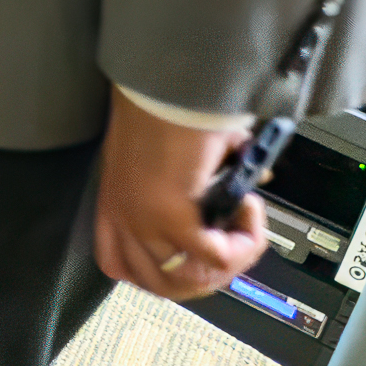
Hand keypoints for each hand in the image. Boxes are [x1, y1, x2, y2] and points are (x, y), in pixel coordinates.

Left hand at [91, 87, 265, 301]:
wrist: (167, 80)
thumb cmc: (168, 105)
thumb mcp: (178, 156)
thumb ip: (205, 183)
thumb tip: (249, 188)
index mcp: (115, 201)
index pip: (118, 265)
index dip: (160, 275)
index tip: (193, 259)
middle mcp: (123, 216)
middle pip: (160, 285)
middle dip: (205, 277)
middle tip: (231, 246)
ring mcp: (142, 220)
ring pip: (187, 281)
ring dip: (227, 265)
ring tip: (244, 227)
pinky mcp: (169, 216)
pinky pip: (214, 259)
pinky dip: (243, 244)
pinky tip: (250, 210)